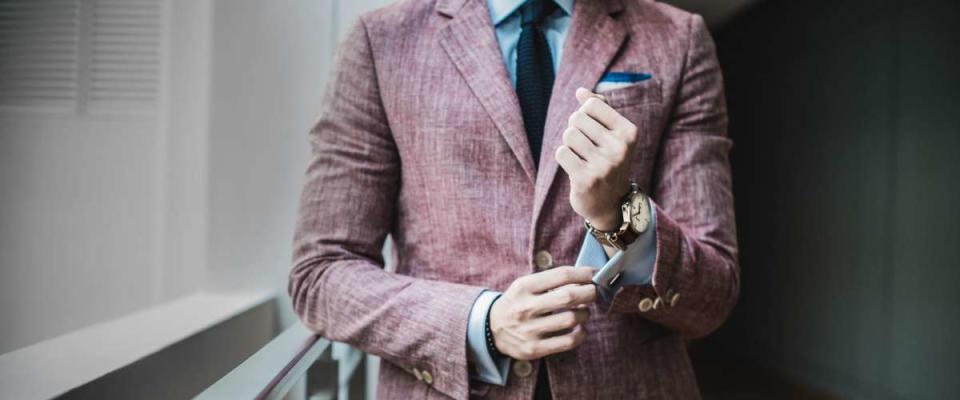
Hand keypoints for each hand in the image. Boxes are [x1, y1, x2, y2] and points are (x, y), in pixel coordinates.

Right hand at [489, 266, 596, 359]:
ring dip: (585, 313)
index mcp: (524, 287)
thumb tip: (584, 279)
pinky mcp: (534, 348)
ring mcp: (530, 330)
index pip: (561, 275)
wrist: (491, 329)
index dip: (584, 273)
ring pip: (571, 319)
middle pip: (569, 296)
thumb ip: (551, 281)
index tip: (595, 274)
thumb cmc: (517, 303)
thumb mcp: (526, 286)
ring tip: (583, 311)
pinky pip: (568, 342)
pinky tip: (580, 329)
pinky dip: (581, 334)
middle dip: (589, 292)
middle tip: (594, 292)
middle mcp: (525, 307)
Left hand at [555, 88, 639, 230]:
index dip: (584, 114)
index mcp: (629, 132)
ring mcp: (603, 165)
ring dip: (569, 144)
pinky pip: (561, 152)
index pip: (591, 104)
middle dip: (575, 129)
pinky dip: (564, 158)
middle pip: (576, 118)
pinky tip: (575, 168)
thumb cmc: (608, 160)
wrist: (610, 203)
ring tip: (581, 157)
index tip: (592, 130)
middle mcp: (619, 148)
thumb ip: (599, 109)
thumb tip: (581, 91)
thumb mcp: (611, 133)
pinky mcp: (586, 179)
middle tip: (585, 147)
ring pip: (568, 135)